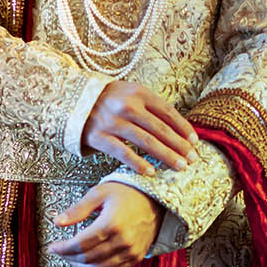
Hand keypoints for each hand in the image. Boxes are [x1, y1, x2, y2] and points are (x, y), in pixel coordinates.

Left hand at [49, 183, 162, 266]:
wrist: (155, 198)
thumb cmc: (126, 192)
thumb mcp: (99, 194)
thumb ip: (77, 210)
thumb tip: (57, 222)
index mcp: (111, 224)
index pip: (80, 244)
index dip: (63, 248)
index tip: (53, 247)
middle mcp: (122, 241)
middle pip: (87, 258)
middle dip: (68, 257)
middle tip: (59, 252)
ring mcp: (131, 251)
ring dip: (81, 266)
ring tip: (71, 258)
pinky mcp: (136, 256)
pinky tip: (88, 262)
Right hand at [82, 81, 198, 175]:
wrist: (71, 100)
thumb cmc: (108, 100)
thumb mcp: (130, 93)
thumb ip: (150, 107)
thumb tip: (178, 129)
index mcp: (139, 93)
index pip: (168, 112)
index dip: (183, 128)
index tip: (195, 142)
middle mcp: (127, 106)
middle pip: (160, 129)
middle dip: (180, 146)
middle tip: (193, 160)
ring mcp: (113, 121)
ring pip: (146, 142)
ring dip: (166, 156)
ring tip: (180, 167)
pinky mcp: (99, 137)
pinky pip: (123, 153)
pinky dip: (138, 164)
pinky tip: (151, 173)